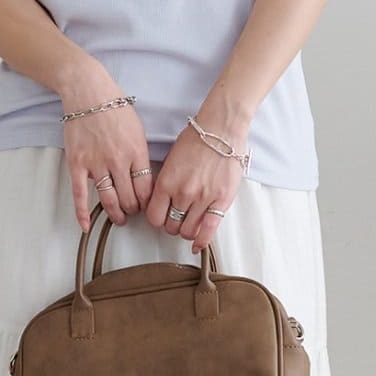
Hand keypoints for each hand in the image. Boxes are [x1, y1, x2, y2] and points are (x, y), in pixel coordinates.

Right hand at [60, 87, 153, 231]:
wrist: (88, 92)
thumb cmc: (114, 107)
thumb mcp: (139, 129)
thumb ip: (142, 155)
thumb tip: (146, 178)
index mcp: (137, 152)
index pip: (146, 189)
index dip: (148, 203)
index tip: (148, 207)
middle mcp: (118, 161)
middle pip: (129, 198)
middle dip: (133, 210)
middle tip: (134, 213)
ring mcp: (96, 164)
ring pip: (108, 199)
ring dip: (116, 214)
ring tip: (119, 219)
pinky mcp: (77, 164)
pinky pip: (80, 194)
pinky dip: (82, 213)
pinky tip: (85, 226)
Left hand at [144, 122, 244, 254]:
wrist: (221, 130)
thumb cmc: (197, 139)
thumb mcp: (171, 160)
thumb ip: (165, 183)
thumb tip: (162, 201)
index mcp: (166, 182)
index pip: (154, 217)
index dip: (157, 220)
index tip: (161, 217)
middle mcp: (182, 193)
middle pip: (170, 226)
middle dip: (172, 226)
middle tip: (176, 220)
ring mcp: (203, 198)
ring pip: (188, 230)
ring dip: (186, 232)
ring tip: (189, 225)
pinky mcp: (221, 201)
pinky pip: (209, 229)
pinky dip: (202, 241)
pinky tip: (198, 246)